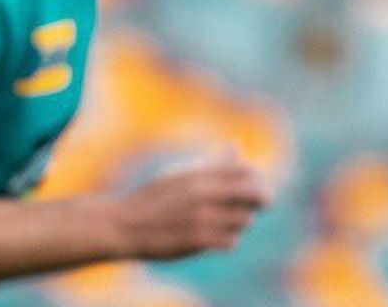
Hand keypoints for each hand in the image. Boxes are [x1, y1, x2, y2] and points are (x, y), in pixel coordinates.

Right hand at [112, 149, 271, 260]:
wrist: (125, 225)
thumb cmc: (154, 197)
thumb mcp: (180, 173)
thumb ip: (212, 164)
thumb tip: (235, 145)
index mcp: (199, 173)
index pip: (246, 170)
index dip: (258, 178)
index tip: (256, 185)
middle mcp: (203, 193)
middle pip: (254, 195)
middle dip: (261, 200)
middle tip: (261, 204)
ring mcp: (202, 217)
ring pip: (244, 221)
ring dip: (240, 222)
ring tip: (227, 221)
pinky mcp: (198, 241)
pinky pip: (232, 242)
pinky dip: (228, 240)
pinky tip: (217, 237)